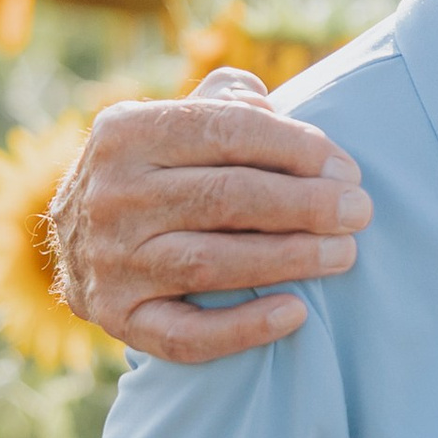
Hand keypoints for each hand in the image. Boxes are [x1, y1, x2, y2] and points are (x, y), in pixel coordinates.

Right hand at [48, 70, 371, 360]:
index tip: (347, 169)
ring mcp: (110, 261)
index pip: (227, 131)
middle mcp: (111, 195)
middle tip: (359, 213)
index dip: (296, 149)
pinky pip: (185, 335)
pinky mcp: (117, 318)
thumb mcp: (171, 121)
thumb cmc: (156, 173)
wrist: (79, 243)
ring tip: (344, 254)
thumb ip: (224, 102)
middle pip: (226, 197)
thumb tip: (272, 107)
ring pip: (211, 263)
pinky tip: (295, 314)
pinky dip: (242, 329)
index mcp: (126, 132)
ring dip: (290, 259)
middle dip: (306, 205)